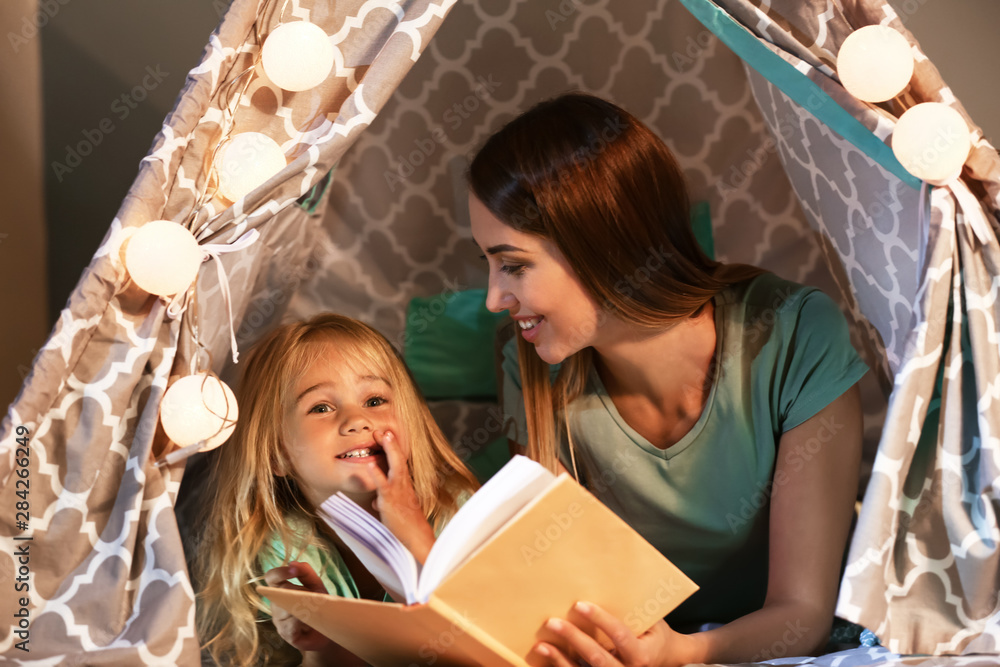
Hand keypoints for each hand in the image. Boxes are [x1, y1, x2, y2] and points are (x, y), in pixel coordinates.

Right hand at [263, 561, 334, 653]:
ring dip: (302, 607)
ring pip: (285, 608)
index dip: (279, 572)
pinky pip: (290, 624)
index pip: (271, 578)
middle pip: (279, 593)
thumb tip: (293, 563)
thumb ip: (305, 572)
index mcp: (281, 590)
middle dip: (297, 592)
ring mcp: (279, 620)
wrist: (328, 629)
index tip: (293, 570)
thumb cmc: (319, 605)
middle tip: (312, 597)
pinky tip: (310, 621)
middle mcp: (276, 605)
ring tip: (314, 609)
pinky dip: (302, 620)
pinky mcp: (285, 633)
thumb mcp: (316, 585)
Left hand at [367, 429, 435, 562]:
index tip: (387, 435)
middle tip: (384, 430)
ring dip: (390, 449)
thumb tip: (375, 503)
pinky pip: (383, 484)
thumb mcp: (396, 509)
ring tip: (382, 436)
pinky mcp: (390, 499)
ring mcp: (398, 490)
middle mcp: (404, 483)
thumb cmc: (406, 524)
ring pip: (396, 465)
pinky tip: (369, 466)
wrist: (416, 537)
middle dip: (392, 443)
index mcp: (405, 483)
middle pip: (399, 458)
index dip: (393, 447)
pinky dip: (376, 474)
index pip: (400, 461)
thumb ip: (385, 502)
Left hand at [531, 602, 689, 666]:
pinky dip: (561, 666)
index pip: (619, 636)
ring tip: (542, 645)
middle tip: (553, 622)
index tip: (580, 605)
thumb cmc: (654, 635)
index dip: (599, 619)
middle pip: (598, 658)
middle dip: (574, 639)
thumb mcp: (651, 621)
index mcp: (642, 655)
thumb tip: (607, 580)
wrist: (663, 660)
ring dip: (561, 659)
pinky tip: (547, 657)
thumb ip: (632, 610)